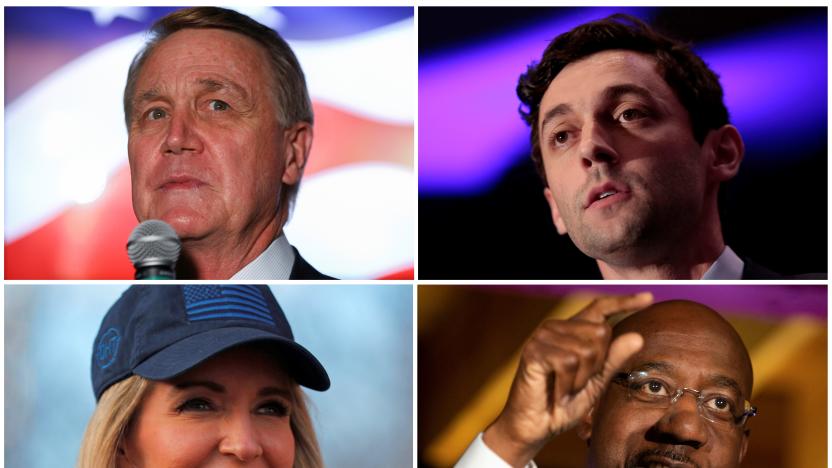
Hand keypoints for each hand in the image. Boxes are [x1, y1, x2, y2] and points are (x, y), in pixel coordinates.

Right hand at [483, 293, 652, 466]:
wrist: (536, 426)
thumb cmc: (564, 404)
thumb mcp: (597, 382)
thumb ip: (614, 359)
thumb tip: (638, 336)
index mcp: (572, 331)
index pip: (600, 308)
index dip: (624, 302)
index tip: (648, 297)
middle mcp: (557, 327)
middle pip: (601, 332)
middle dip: (598, 365)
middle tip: (577, 384)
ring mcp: (543, 336)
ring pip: (587, 350)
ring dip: (581, 380)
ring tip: (565, 389)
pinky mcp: (533, 350)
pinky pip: (569, 362)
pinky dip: (568, 385)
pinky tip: (557, 392)